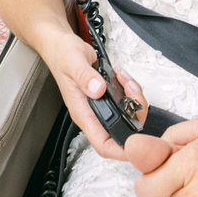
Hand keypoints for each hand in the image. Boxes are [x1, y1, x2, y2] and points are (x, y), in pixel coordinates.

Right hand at [44, 31, 147, 160]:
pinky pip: (126, 101)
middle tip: (132, 92)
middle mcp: (93, 113)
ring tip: (126, 80)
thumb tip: (98, 90)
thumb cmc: (62, 55)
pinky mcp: (106, 96)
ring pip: (128, 115)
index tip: (137, 143)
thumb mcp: (73, 62)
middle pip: (122, 131)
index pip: (103, 145)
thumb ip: (85, 77)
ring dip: (134, 98)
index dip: (122, 150)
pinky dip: (131, 89)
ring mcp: (100, 105)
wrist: (61, 45)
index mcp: (83, 113)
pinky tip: (123, 77)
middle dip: (136, 113)